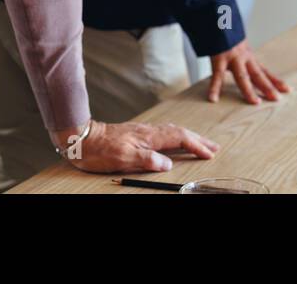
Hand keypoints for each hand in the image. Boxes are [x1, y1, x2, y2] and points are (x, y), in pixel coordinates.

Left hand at [50, 120, 219, 173]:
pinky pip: (164, 132)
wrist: (82, 138)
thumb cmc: (100, 150)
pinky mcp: (137, 133)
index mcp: (149, 137)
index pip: (179, 139)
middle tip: (214, 147)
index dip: (195, 146)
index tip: (209, 154)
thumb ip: (147, 160)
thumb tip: (168, 164)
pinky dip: (176, 135)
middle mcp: (148, 131)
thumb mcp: (123, 158)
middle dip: (198, 139)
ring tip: (200, 142)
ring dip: (189, 136)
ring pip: (172, 131)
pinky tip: (175, 139)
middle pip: (180, 132)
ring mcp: (143, 131)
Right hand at [207, 39, 289, 103]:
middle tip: (277, 99)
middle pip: (258, 75)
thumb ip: (241, 54)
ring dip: (249, 90)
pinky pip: (216, 76)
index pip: (264, 71)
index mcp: (248, 56)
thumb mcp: (238, 43)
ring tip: (255, 103)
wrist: (217, 18)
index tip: (287, 90)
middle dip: (268, 87)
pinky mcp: (218, 58)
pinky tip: (213, 99)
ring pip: (242, 77)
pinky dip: (214, 88)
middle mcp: (244, 58)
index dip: (276, 81)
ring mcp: (232, 58)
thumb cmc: (225, 33)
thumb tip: (243, 65)